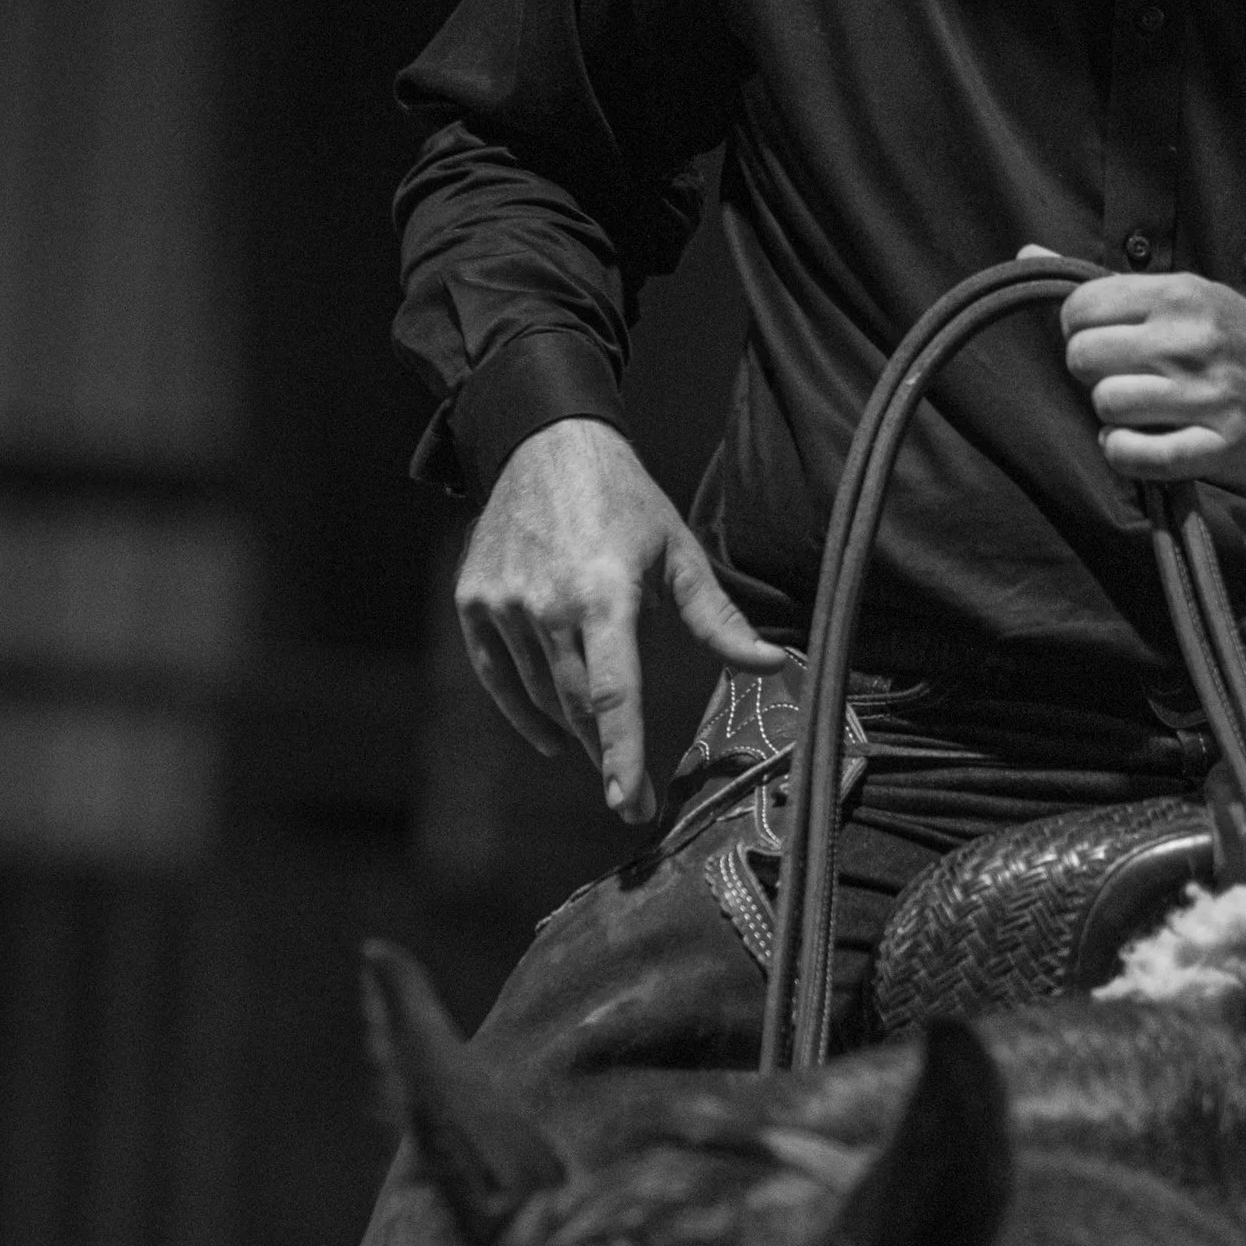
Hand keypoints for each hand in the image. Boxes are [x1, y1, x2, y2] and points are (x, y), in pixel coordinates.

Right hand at [454, 416, 781, 823]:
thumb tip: (772, 665)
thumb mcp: (679, 553)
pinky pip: (496, 676)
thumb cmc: (625, 500)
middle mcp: (546, 604)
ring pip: (540, 694)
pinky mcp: (474, 600)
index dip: (622, 754)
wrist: (545, 443)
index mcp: (604, 594)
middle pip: (577, 705)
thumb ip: (719, 619)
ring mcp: (502, 603)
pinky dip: (522, 713)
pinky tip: (550, 738)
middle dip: (605, 757)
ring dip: (571, 731)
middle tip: (630, 798)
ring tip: (601, 754)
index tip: (629, 802)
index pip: (614, 693)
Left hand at [1056, 268, 1245, 486]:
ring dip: (1113, 415)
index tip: (1106, 340)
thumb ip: (1106, 284)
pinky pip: (1134, 455)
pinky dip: (1126, 454)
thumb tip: (1027, 251)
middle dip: (1093, 372)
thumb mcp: (1186, 295)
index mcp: (1181, 295)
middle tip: (1125, 376)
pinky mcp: (1216, 446)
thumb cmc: (1240, 340)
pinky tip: (1142, 443)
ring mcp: (1204, 395)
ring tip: (1142, 410)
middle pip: (1083, 358)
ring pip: (1105, 406)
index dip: (1080, 330)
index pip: (1079, 309)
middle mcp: (1190, 340)